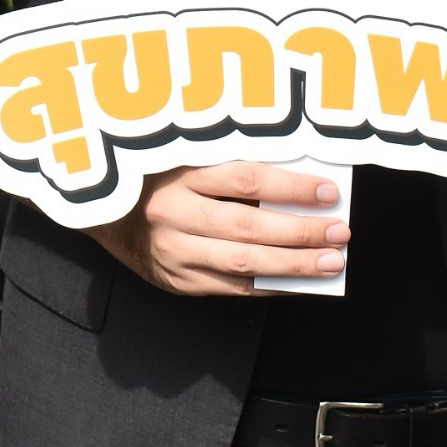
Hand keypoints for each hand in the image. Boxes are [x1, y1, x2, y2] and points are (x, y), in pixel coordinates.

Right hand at [82, 163, 348, 296]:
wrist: (106, 215)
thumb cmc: (159, 179)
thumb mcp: (186, 158)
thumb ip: (232, 165)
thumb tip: (298, 182)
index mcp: (178, 174)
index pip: (245, 180)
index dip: (290, 187)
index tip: (327, 191)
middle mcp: (174, 215)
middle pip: (249, 227)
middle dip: (301, 232)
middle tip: (340, 231)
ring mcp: (175, 253)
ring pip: (244, 265)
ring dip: (294, 266)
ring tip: (331, 262)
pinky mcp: (178, 282)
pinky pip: (233, 289)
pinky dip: (271, 287)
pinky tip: (301, 283)